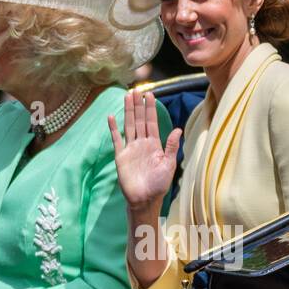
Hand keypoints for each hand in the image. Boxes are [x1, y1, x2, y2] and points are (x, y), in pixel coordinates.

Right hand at [108, 91, 181, 211]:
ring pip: (128, 125)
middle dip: (138, 105)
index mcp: (154, 144)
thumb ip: (171, 146)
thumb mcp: (168, 164)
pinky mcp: (120, 156)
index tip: (150, 94)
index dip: (150, 108)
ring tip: (126, 96)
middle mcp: (141, 144)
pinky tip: (111, 116)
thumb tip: (178, 129)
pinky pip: (116, 139)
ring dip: (127, 111)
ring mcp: (130, 149)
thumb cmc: (159, 185)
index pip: (151, 122)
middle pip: (139, 120)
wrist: (144, 200)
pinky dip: (113, 128)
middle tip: (136, 89)